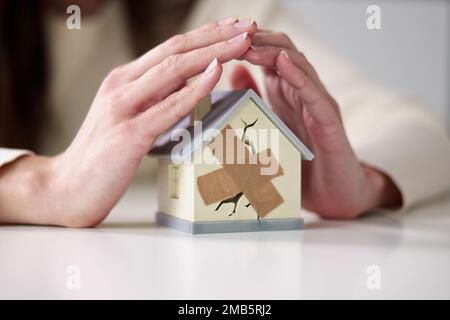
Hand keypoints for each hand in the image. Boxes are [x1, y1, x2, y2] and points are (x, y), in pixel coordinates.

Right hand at [0, 18, 256, 226]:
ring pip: (173, 69)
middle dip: (216, 35)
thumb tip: (188, 85)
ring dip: (213, 52)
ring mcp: (123, 107)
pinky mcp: (128, 134)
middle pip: (175, 50)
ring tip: (243, 42)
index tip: (233, 27)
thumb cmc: (103, 156)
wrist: (68, 188)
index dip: (204, 35)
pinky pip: (168, 107)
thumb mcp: (130, 117)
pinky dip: (194, 88)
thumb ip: (155, 99)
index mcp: (124, 80)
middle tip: (247, 26)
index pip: (170, 48)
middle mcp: (122, 85)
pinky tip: (215, 72)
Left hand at [229, 30, 401, 218]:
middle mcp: (302, 93)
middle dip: (256, 41)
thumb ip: (255, 101)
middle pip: (281, 52)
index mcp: (286, 93)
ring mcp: (317, 104)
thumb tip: (233, 72)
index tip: (219, 38)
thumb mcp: (270, 130)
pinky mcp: (329, 121)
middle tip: (230, 35)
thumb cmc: (302, 164)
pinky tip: (282, 63)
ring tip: (248, 44)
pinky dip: (298, 76)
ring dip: (272, 52)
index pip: (267, 56)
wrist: (335, 195)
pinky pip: (313, 93)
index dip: (245, 44)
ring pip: (298, 65)